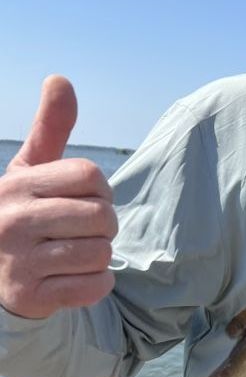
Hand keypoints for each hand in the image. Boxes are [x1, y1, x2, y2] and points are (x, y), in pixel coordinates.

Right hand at [0, 76, 117, 317]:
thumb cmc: (22, 213)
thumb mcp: (29, 170)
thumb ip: (50, 128)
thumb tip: (60, 79)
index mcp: (15, 185)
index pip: (91, 177)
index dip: (99, 190)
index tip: (81, 200)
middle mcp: (11, 221)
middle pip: (102, 216)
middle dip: (103, 225)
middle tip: (80, 232)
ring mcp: (18, 262)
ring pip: (101, 252)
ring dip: (98, 256)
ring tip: (72, 255)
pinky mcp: (29, 297)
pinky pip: (94, 285)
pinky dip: (95, 284)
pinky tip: (72, 279)